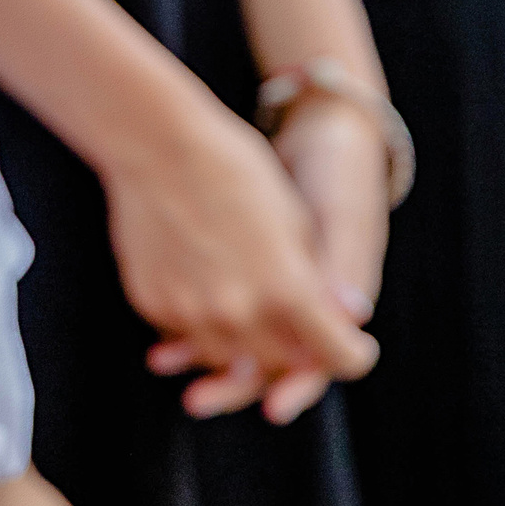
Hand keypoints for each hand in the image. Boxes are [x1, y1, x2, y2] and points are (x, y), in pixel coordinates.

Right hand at [116, 84, 378, 423]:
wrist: (157, 142)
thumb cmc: (235, 169)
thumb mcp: (294, 221)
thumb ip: (312, 282)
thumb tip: (333, 320)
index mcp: (288, 288)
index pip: (336, 355)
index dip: (352, 354)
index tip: (352, 345)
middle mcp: (240, 311)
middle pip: (281, 363)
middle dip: (295, 349)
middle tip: (291, 322)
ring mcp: (191, 312)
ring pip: (228, 360)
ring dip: (244, 345)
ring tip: (242, 304)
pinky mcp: (152, 302)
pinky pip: (184, 333)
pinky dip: (199, 323)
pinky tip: (200, 284)